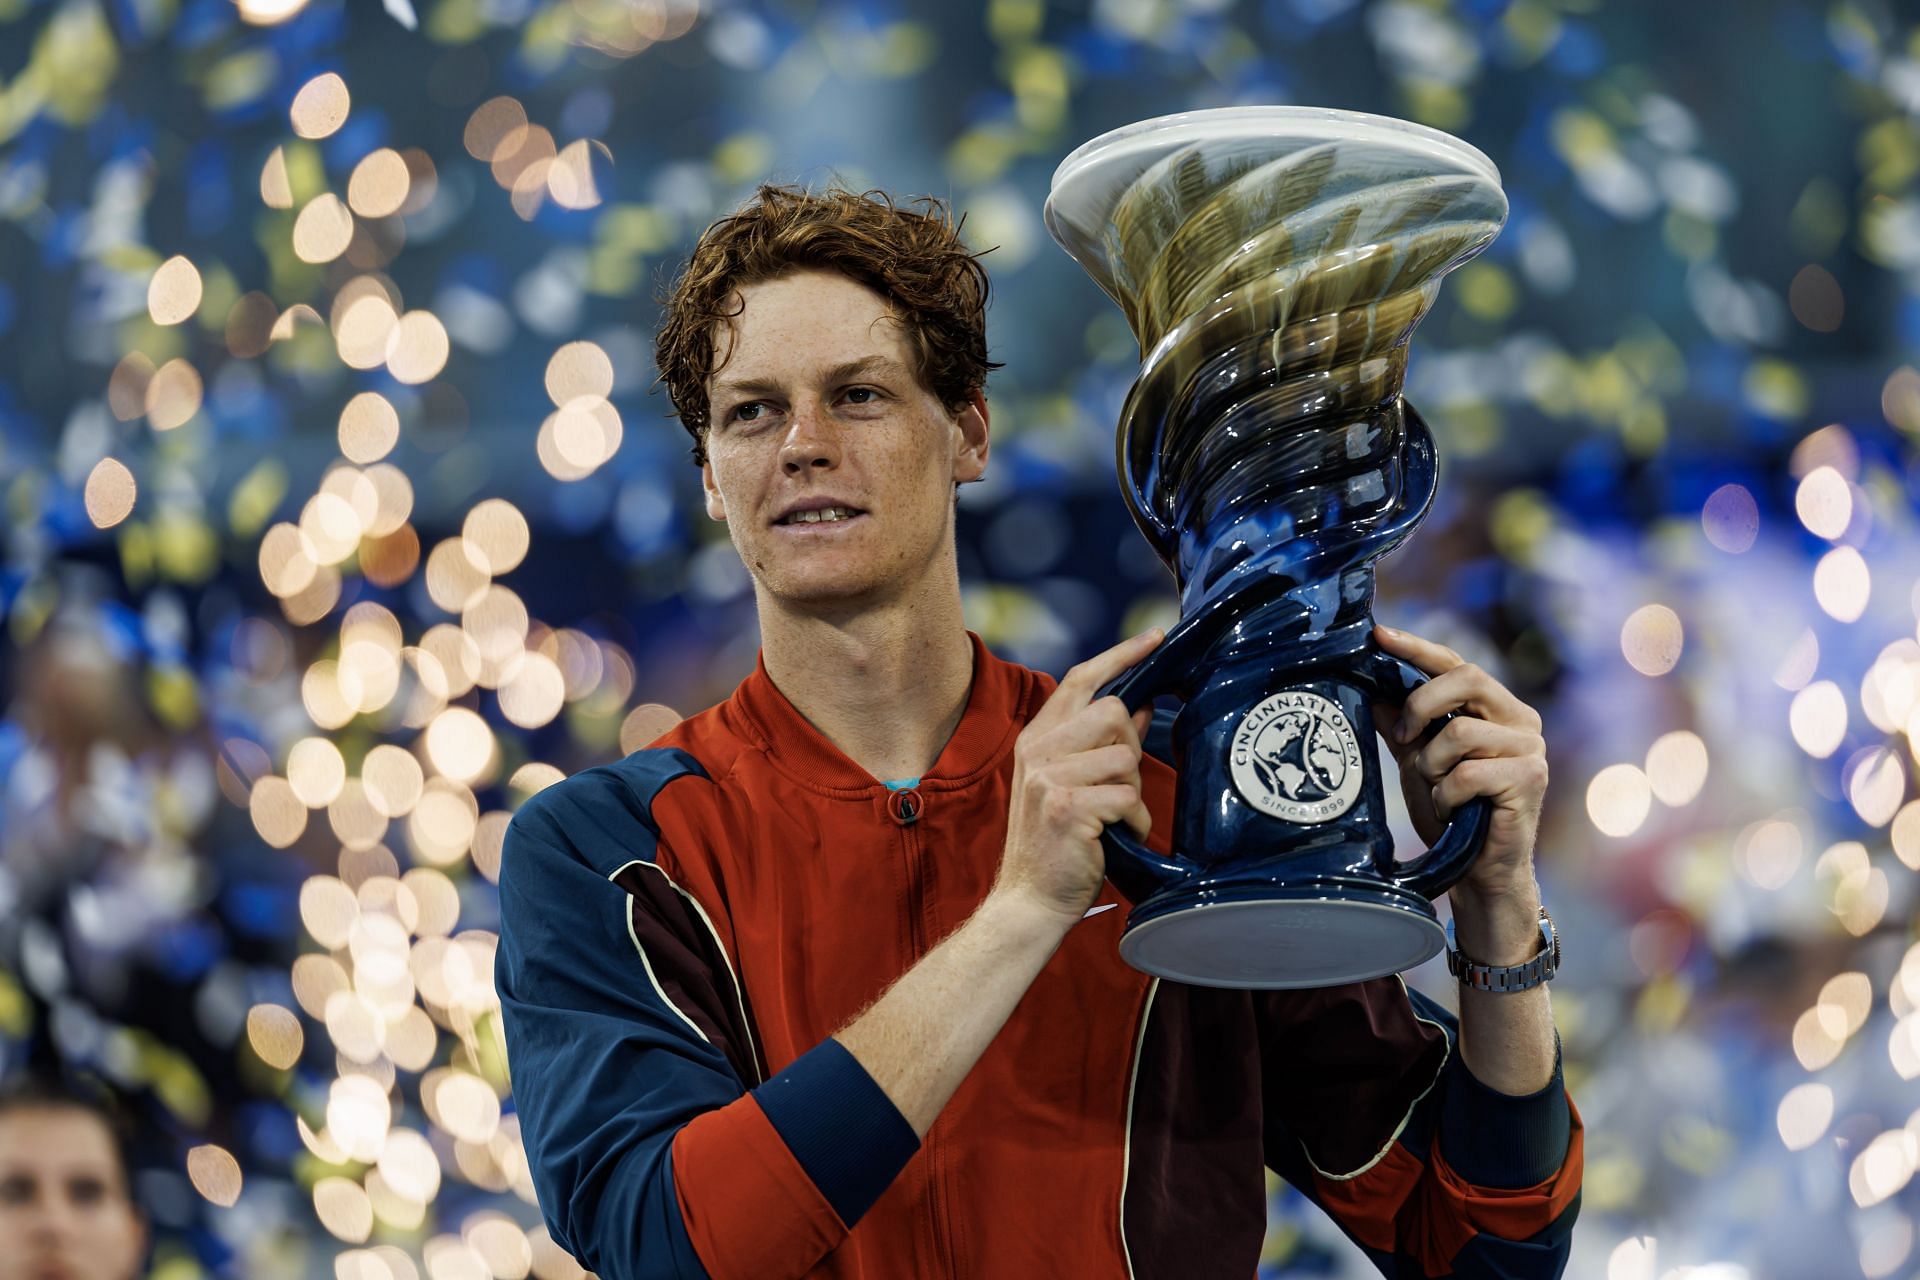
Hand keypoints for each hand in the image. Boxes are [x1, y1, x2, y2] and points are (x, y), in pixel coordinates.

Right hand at [994, 627, 1162, 926]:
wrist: (1030, 898)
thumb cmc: (1058, 841)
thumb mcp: (1070, 781)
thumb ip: (1099, 743)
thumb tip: (1139, 704)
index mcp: (1036, 737)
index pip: (1081, 679)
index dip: (1120, 655)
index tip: (1155, 638)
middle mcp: (1037, 750)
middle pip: (1113, 713)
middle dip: (1131, 749)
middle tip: (1121, 786)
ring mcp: (1047, 777)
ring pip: (1124, 758)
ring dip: (1132, 792)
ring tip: (1115, 818)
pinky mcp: (1064, 807)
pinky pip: (1126, 798)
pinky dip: (1134, 822)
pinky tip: (1119, 837)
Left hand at [1368, 623, 1546, 901]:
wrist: (1477, 871)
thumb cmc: (1451, 814)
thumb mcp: (1417, 762)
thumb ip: (1401, 726)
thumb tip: (1371, 689)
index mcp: (1495, 708)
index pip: (1455, 663)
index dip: (1417, 647)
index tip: (1378, 634)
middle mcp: (1520, 719)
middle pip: (1466, 678)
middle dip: (1422, 704)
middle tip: (1403, 739)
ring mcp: (1531, 747)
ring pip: (1460, 732)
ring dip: (1433, 766)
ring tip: (1439, 791)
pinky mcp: (1531, 778)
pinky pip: (1469, 773)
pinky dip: (1448, 795)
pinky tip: (1453, 811)